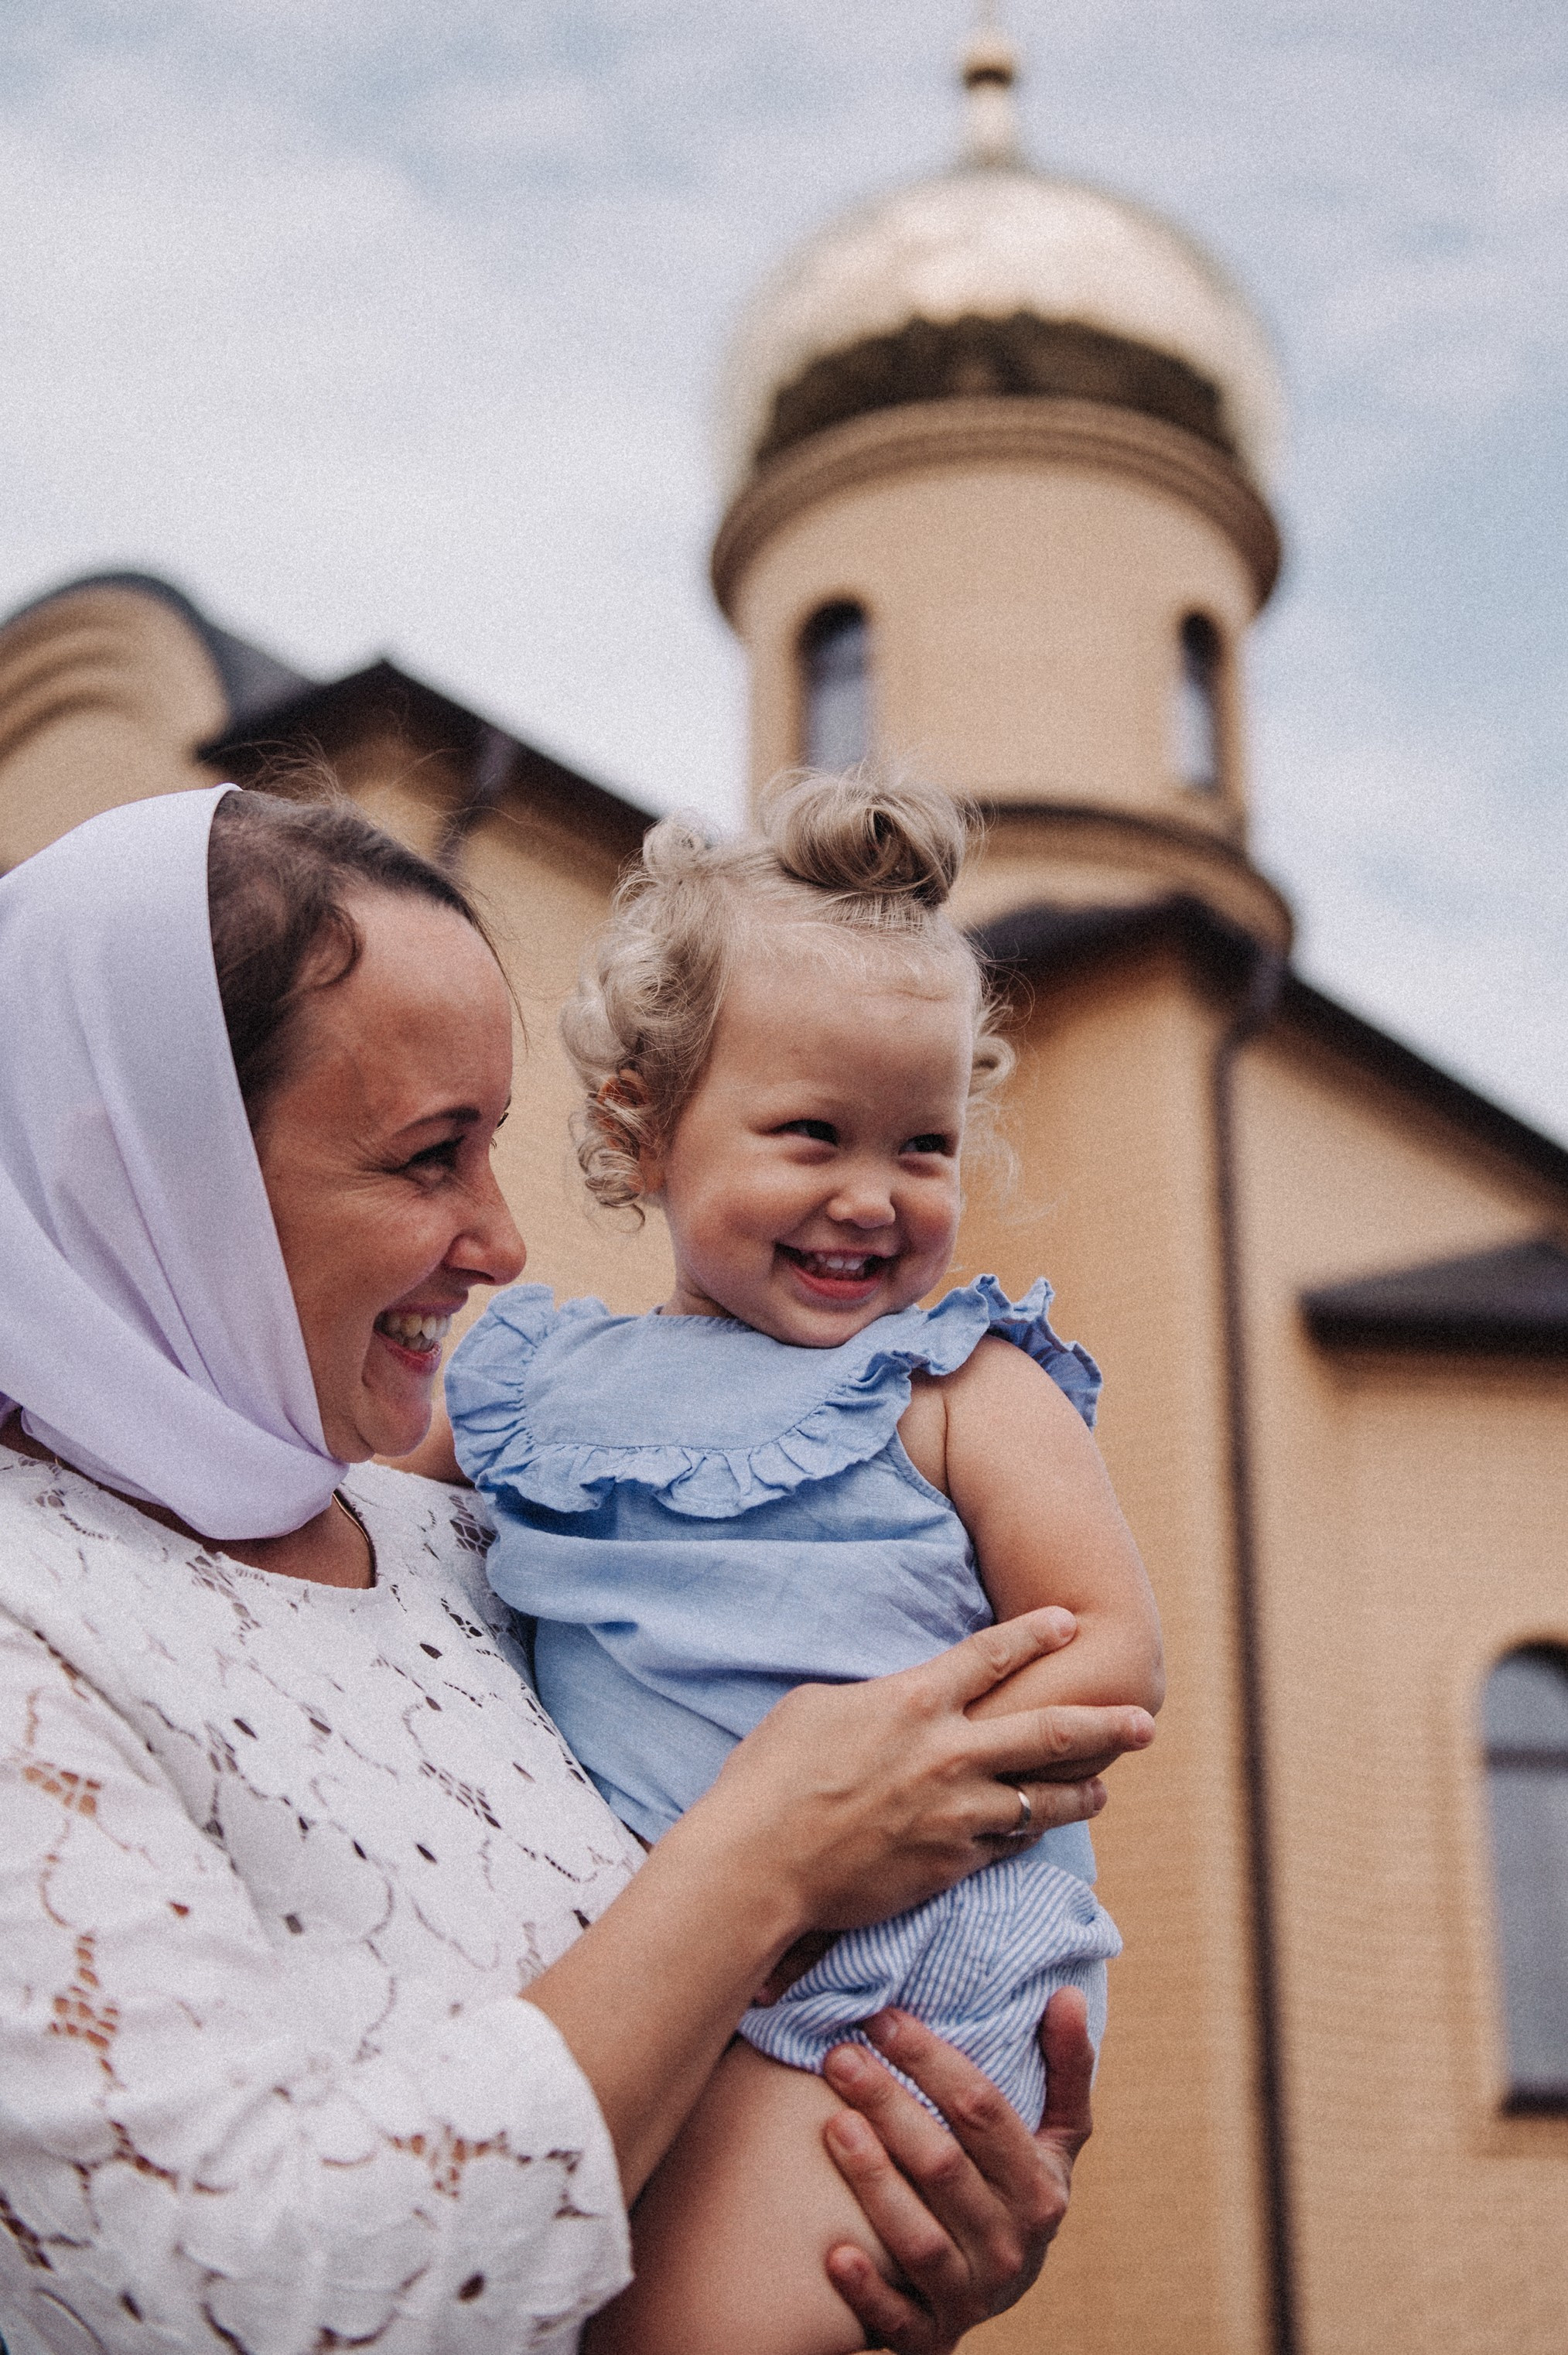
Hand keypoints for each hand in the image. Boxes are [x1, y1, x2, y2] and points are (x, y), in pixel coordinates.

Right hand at [708, 1607, 1153, 1934]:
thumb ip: (874, 1701)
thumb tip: (894, 1704)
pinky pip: (1004, 1845)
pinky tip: (1039, 1833)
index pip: (991, 1656)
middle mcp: (948, 1753)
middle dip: (1104, 1722)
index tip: (1071, 1623)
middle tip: (1145, 1719)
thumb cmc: (771, 1776)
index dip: (1036, 1635)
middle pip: (1047, 1731)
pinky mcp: (949, 1865)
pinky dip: (1027, 1835)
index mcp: (915, 1700)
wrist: (761, 1862)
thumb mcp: (817, 1707)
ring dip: (1080, 1792)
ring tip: (1105, 1788)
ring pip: (1041, 1800)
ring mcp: (955, 1813)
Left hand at [816, 1991, 1094, 2352]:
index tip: (882, 2018)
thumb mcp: (1055, 2136)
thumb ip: (1065, 2067)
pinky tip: (832, 2254)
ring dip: (874, 2182)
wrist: (998, 2292)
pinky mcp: (932, 2339)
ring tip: (831, 2125)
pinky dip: (867, 2292)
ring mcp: (973, 2295)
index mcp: (1041, 2188)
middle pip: (944, 2166)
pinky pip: (898, 2320)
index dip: (932, 2060)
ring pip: (920, 2238)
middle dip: (889, 2105)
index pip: (983, 2112)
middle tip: (838, 2056)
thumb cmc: (1016, 2188)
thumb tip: (1069, 1995)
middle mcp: (1012, 2246)